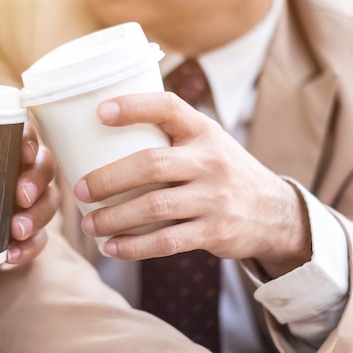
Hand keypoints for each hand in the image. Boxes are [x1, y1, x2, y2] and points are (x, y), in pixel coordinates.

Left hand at [0, 122, 58, 290]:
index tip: (23, 152)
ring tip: (17, 230)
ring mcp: (9, 210)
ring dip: (40, 214)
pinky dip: (33, 247)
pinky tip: (13, 256)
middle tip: (22, 196)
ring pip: (46, 202)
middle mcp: (1, 178)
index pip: (14, 135)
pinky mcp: (10, 241)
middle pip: (41, 166)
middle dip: (38, 179)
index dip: (28, 138)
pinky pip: (37, 241)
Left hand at [75, 92, 310, 277]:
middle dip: (108, 178)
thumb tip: (97, 133)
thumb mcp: (205, 141)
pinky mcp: (215, 231)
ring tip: (88, 224)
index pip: (167, 107)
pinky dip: (135, 247)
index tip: (99, 112)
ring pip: (155, 206)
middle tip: (79, 189)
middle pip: (151, 164)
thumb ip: (167, 136)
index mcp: (203, 130)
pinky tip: (112, 247)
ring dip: (114, 218)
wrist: (274, 211)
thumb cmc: (220, 170)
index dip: (133, 106)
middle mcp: (211, 160)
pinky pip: (168, 241)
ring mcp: (215, 197)